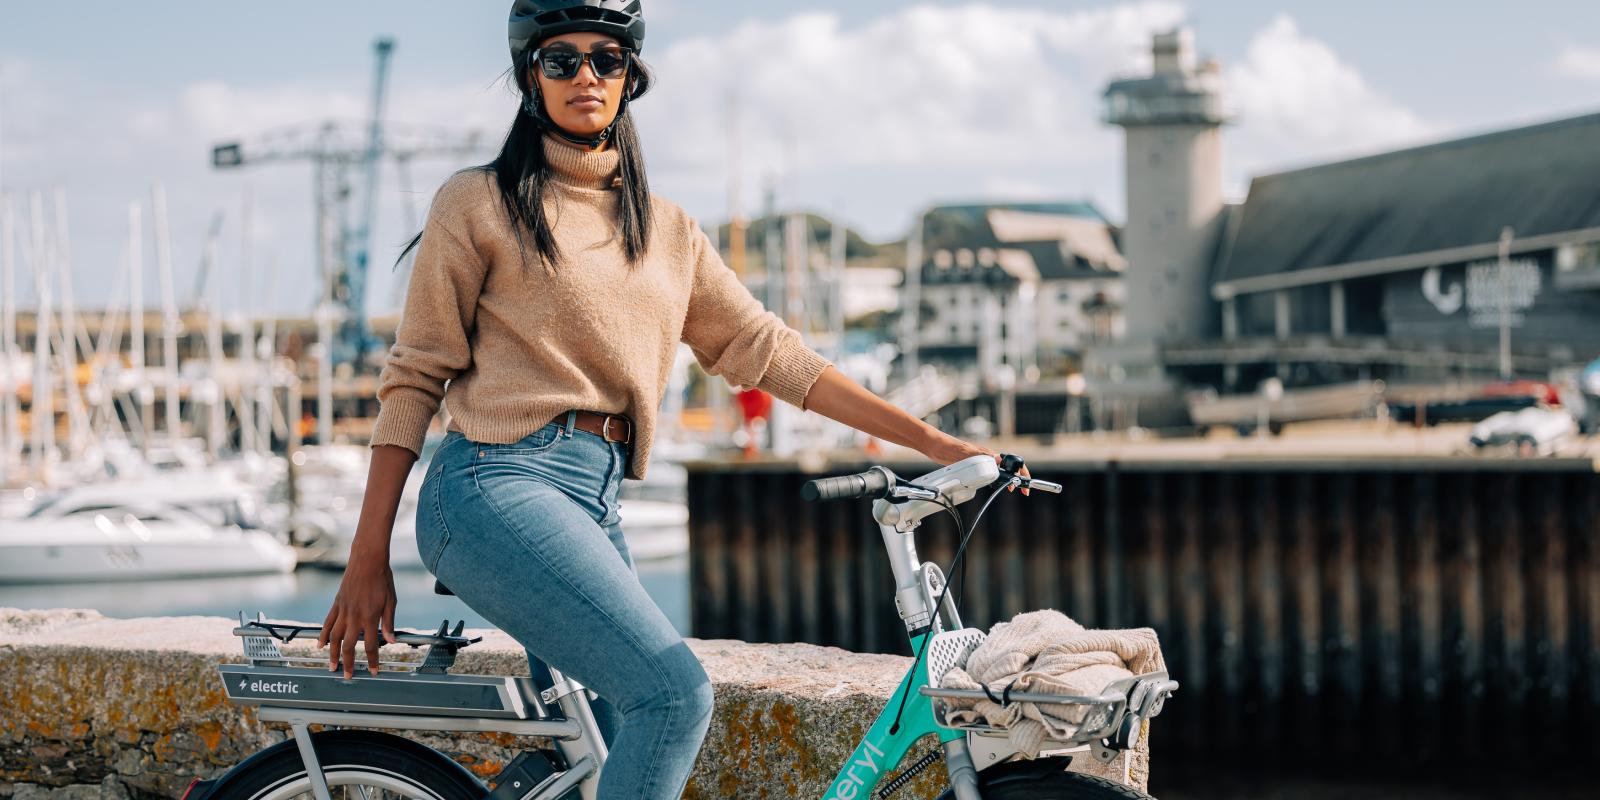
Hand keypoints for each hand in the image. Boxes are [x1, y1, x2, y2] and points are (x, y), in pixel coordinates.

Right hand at [317, 553, 397, 677]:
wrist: (367, 561)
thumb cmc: (382, 580)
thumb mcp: (391, 601)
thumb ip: (389, 623)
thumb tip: (392, 641)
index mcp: (371, 617)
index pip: (372, 645)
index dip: (372, 660)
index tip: (373, 671)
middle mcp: (355, 617)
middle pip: (350, 646)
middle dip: (349, 663)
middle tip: (347, 676)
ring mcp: (344, 611)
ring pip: (335, 638)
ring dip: (333, 654)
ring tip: (332, 667)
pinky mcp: (337, 604)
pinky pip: (328, 623)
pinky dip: (324, 635)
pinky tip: (321, 646)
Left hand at [919, 432, 1031, 494]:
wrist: (934, 445)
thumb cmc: (947, 448)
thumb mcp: (963, 454)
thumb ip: (980, 456)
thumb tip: (998, 460)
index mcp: (988, 454)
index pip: (1011, 462)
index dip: (1021, 473)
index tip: (1024, 484)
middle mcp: (987, 456)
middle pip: (1008, 467)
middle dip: (1017, 478)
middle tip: (1021, 491)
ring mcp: (981, 460)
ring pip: (1000, 470)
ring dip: (1008, 479)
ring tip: (1010, 489)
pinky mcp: (974, 464)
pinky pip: (990, 472)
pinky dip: (997, 479)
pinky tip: (994, 485)